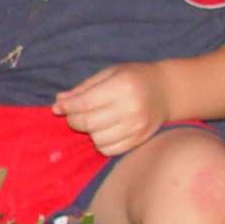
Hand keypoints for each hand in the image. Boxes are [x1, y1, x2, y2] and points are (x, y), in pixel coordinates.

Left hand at [52, 64, 169, 155]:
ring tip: (91, 121)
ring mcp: (137, 126)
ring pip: (97, 138)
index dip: (67, 107)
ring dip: (88, 132)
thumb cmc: (134, 78)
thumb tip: (59, 101)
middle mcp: (131, 107)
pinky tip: (103, 131)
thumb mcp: (110, 74)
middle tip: (71, 115)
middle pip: (89, 122)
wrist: (167, 90)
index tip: (57, 108)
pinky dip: (100, 143)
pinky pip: (110, 150)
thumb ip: (84, 88)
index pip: (86, 102)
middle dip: (73, 120)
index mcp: (122, 86)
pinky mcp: (140, 139)